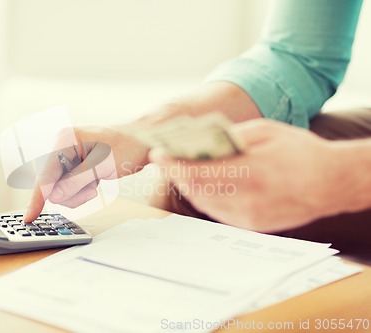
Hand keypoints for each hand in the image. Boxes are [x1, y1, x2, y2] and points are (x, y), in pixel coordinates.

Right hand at [24, 125, 149, 221]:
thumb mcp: (102, 164)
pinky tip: (96, 180)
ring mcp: (68, 159)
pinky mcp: (75, 168)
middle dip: (71, 192)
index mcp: (64, 139)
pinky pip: (71, 188)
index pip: (46, 173)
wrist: (144, 141)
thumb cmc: (127, 145)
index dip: (37, 197)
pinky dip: (83, 191)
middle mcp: (62, 148)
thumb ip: (76, 180)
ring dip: (79, 193)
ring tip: (97, 182)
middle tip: (92, 188)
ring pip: (61, 190)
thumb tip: (54, 195)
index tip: (29, 216)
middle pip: (52, 184)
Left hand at [149, 119, 344, 232]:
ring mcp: (249, 217)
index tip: (158, 154)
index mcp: (250, 172)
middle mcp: (247, 200)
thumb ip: (231, 137)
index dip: (173, 164)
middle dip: (176, 174)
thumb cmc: (300, 152)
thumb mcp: (265, 132)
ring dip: (187, 186)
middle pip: (196, 190)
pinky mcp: (252, 226)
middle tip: (166, 160)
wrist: (331, 183)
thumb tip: (200, 140)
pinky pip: (218, 212)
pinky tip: (201, 184)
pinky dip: (204, 197)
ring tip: (179, 170)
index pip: (197, 172)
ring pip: (204, 203)